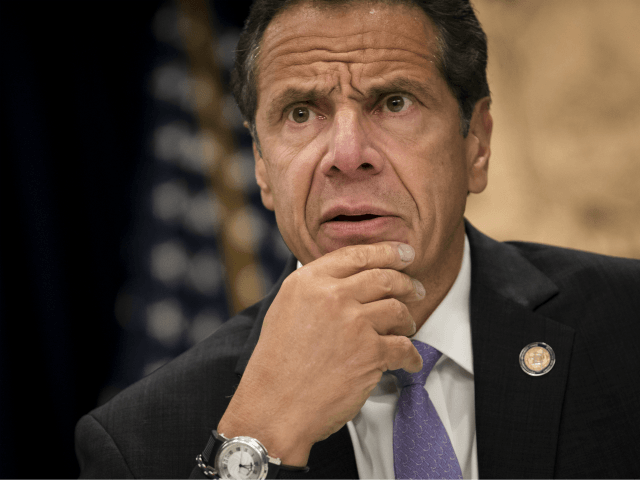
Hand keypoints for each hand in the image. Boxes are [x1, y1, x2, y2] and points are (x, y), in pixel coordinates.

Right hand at [217, 242, 423, 465]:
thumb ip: (315, 289)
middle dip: (407, 283)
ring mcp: (354, 323)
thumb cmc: (277, 364)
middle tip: (416, 289)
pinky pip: (404, 347)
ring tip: (408, 327)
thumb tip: (346, 279)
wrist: (275, 406)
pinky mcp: (370, 353)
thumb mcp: (285, 309)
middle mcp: (333, 296)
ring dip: (408, 320)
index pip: (357, 255)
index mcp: (309, 282)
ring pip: (398, 310)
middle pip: (384, 278)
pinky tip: (409, 360)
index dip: (388, 251)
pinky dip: (411, 356)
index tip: (404, 253)